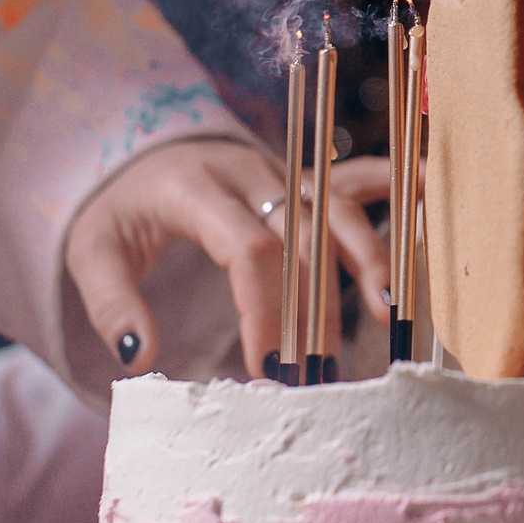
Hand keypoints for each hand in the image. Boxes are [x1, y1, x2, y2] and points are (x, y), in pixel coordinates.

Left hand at [65, 138, 390, 378]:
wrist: (137, 150)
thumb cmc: (119, 207)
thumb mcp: (92, 249)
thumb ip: (110, 302)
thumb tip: (137, 358)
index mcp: (196, 189)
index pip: (249, 248)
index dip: (266, 308)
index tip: (268, 366)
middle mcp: (249, 172)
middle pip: (302, 236)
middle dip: (319, 306)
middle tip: (323, 371)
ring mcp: (281, 172)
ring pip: (336, 211)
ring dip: (367, 259)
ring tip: (387, 311)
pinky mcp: (301, 179)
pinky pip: (354, 179)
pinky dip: (394, 186)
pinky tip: (431, 193)